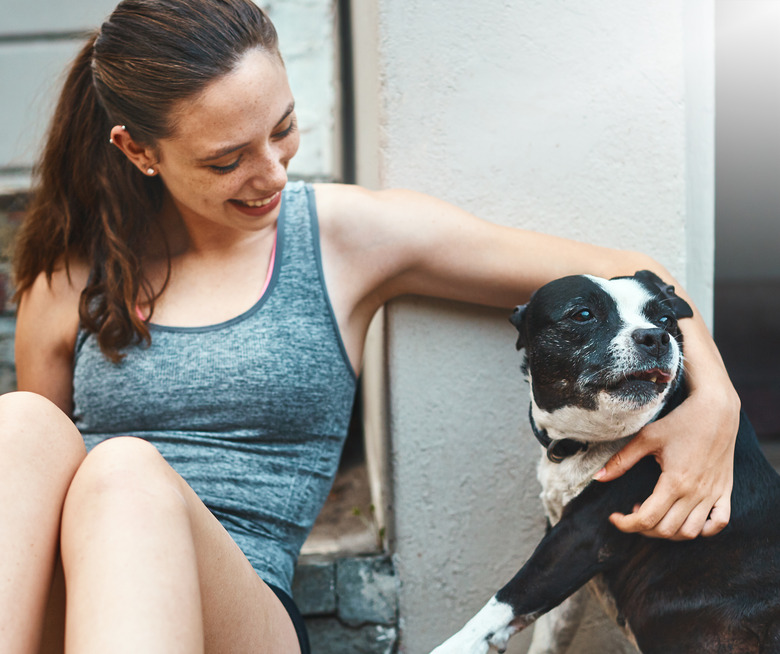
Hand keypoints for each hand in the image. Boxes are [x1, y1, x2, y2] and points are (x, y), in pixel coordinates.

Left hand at [594, 384, 739, 539]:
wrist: (716, 410)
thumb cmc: (680, 422)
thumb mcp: (646, 438)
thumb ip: (622, 460)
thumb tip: (598, 477)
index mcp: (675, 481)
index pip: (647, 519)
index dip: (626, 524)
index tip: (614, 517)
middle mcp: (696, 493)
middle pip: (666, 530)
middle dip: (643, 528)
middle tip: (633, 511)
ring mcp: (713, 494)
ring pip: (690, 532)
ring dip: (668, 531)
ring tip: (656, 512)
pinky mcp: (724, 491)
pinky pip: (718, 523)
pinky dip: (702, 529)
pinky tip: (685, 517)